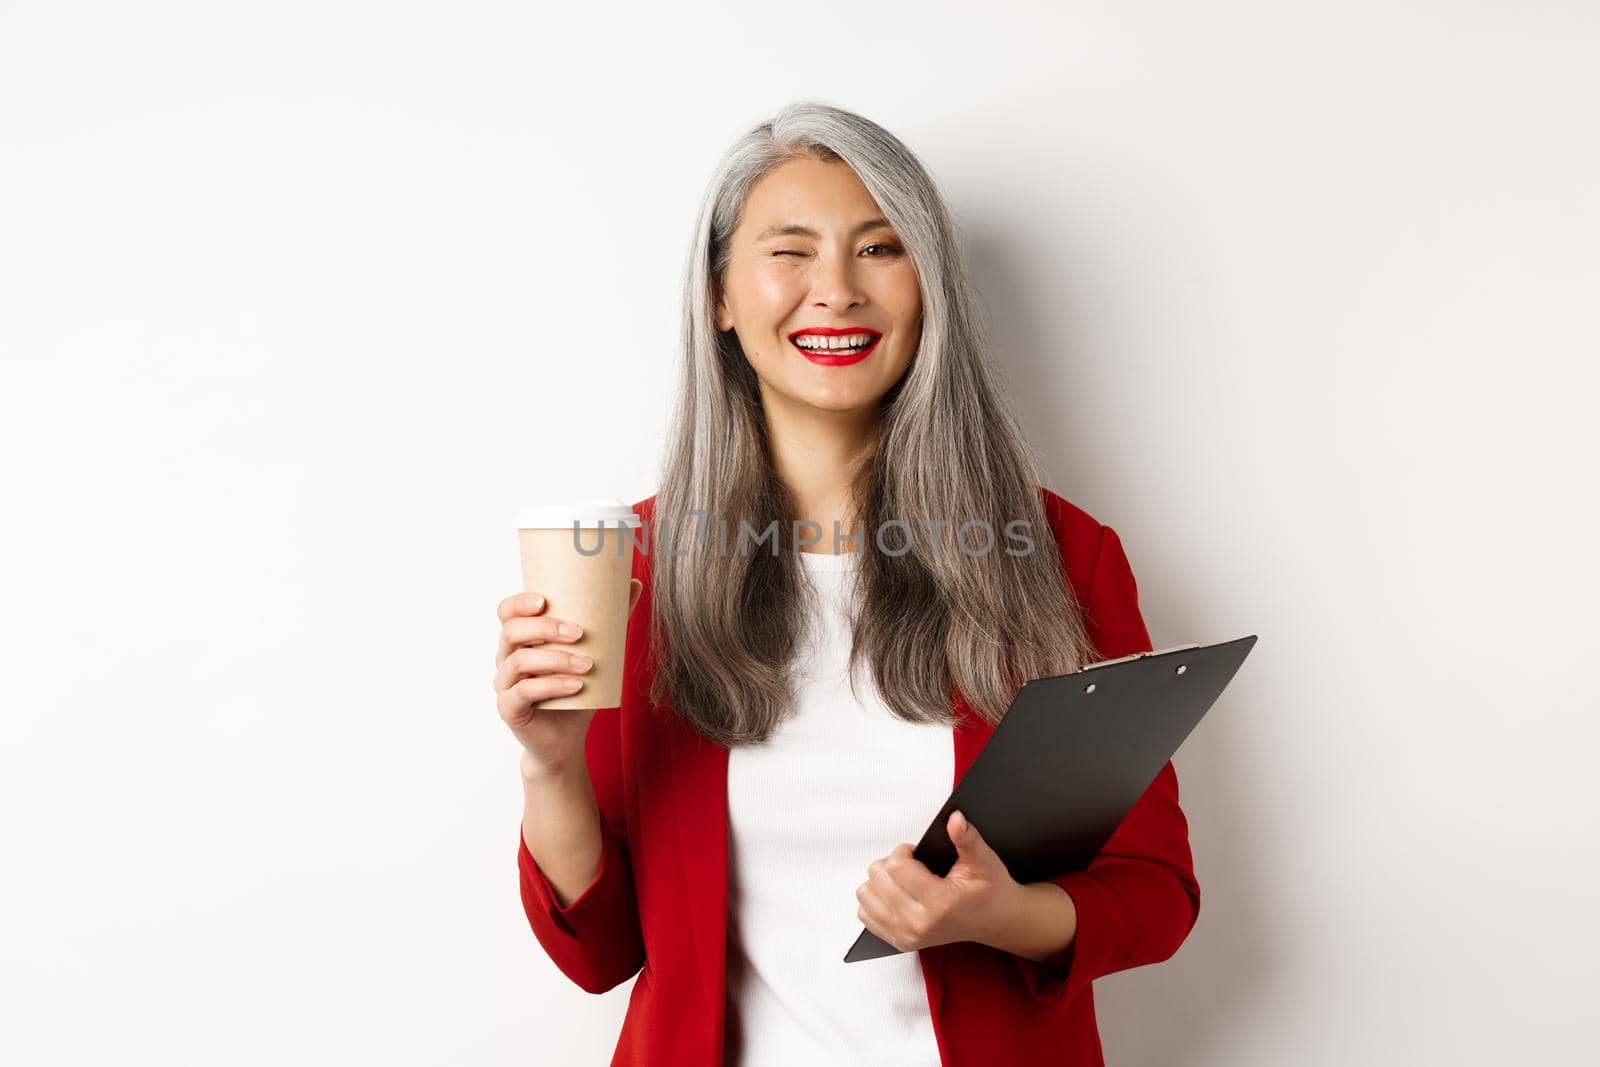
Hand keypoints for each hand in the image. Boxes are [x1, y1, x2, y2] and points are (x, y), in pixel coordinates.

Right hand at [492, 579, 642, 775]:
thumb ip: (611, 620)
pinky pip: (524, 692)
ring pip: (519, 661)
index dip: (519, 603)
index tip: (544, 600)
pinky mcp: (509, 708)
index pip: (507, 612)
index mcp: (520, 639)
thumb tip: (634, 583)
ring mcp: (504, 684)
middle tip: (579, 633)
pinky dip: (553, 686)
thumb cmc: (576, 691)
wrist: (566, 739)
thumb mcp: (596, 653)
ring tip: (588, 664)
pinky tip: (576, 686)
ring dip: (556, 659)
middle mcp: (506, 658)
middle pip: (511, 631)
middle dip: (545, 628)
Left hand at [855, 810, 1020, 953]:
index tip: (917, 854)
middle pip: (877, 879)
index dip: (904, 852)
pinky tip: (897, 895)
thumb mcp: (983, 859)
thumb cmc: (989, 891)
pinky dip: (877, 900)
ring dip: (881, 882)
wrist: (995, 920)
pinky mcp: (900, 942)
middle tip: (914, 867)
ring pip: (866, 895)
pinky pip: (865, 915)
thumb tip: (955, 819)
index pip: (896, 867)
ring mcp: (907, 936)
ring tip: (905, 881)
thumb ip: (966, 837)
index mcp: (940, 902)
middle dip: (892, 864)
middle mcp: (920, 923)